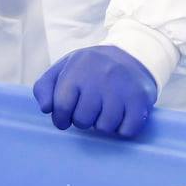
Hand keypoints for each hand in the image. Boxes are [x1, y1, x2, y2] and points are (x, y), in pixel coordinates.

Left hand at [34, 46, 157, 137]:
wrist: (132, 54)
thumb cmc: (91, 68)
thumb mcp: (64, 68)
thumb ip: (44, 86)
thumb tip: (46, 108)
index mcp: (78, 68)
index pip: (61, 106)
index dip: (60, 119)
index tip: (64, 119)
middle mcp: (101, 77)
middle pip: (83, 120)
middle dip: (82, 121)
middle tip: (89, 111)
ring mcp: (122, 88)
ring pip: (105, 127)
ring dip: (103, 124)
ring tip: (104, 111)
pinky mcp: (141, 100)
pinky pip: (127, 130)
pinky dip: (122, 129)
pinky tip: (121, 116)